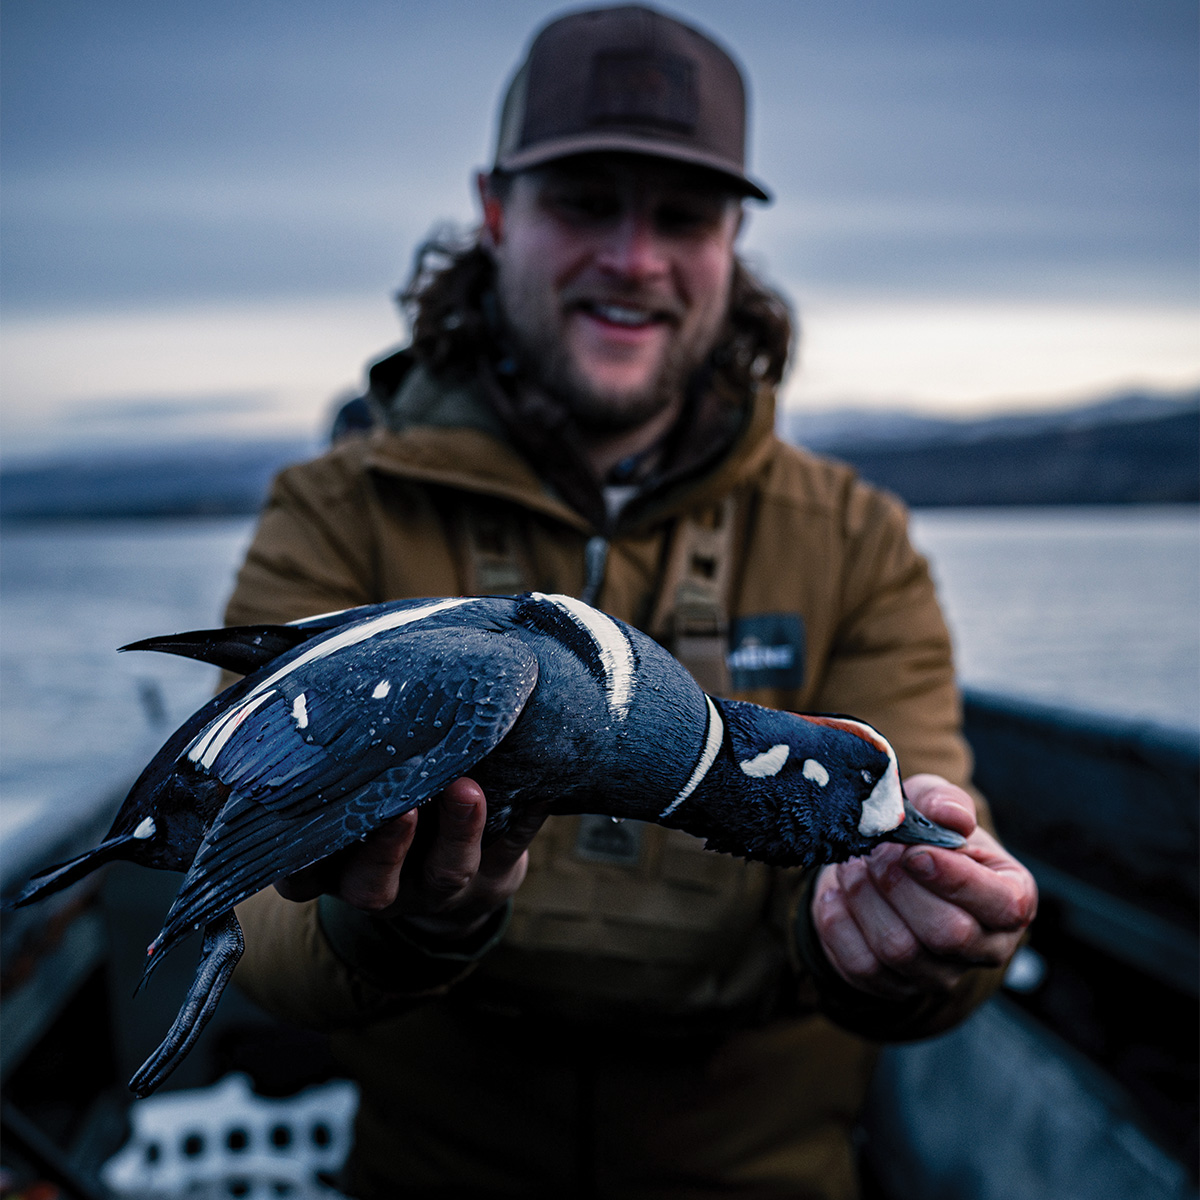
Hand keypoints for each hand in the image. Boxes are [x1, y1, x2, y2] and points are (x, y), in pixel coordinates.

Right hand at [275, 778, 546, 940]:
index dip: (295, 864)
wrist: (460, 863)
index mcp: (336, 866)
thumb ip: (346, 757)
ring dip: (457, 830)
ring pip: (446, 872)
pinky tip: (534, 791)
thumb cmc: (393, 803)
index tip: (298, 828)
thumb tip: (334, 683)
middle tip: (400, 807)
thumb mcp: (359, 791)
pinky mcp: (494, 879)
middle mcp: (382, 884)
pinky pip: (509, 854)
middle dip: (385, 847)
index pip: (301, 877)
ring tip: (468, 788)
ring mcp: (438, 887)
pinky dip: (521, 822)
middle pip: (371, 884)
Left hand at [812, 774, 1036, 999]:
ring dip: (866, 900)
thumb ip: (946, 803)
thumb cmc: (924, 836)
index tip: (914, 852)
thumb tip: (949, 815)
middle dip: (900, 886)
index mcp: (1011, 899)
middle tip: (875, 851)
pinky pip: (863, 968)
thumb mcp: (937, 805)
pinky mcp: (894, 986)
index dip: (956, 880)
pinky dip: (841, 926)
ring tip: (851, 864)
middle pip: (948, 934)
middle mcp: (984, 946)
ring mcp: (939, 974)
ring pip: (900, 950)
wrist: (885, 867)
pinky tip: (836, 894)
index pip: (1004, 905)